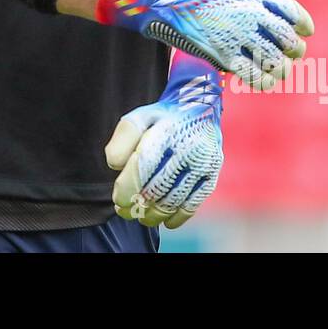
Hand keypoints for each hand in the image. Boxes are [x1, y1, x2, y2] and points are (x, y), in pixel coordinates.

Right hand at [97, 0, 314, 89]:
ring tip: (280, 69)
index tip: (305, 32)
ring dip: (282, 69)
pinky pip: (253, 76)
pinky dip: (264, 82)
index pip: (294, 13)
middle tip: (293, 53)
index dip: (304, 25)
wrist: (176, 7)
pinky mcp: (224, 56)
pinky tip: (265, 81)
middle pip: (289, 41)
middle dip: (296, 50)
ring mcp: (237, 36)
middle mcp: (250, 15)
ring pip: (275, 62)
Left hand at [105, 52, 222, 228]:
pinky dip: (178, 217)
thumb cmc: (162, 118)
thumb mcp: (139, 117)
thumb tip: (115, 165)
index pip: (142, 165)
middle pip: (157, 187)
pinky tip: (166, 221)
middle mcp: (187, 146)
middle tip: (124, 211)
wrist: (201, 107)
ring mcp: (202, 162)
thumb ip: (123, 138)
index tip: (118, 199)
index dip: (127, 187)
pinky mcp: (212, 173)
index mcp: (166, 130)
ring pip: (174, 200)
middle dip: (137, 205)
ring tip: (141, 217)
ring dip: (154, 215)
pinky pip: (194, 203)